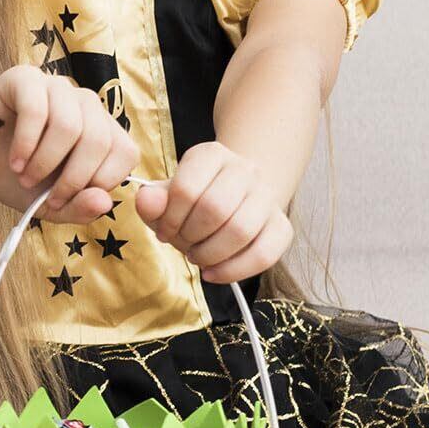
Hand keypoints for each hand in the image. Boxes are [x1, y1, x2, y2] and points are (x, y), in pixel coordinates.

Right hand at [0, 65, 139, 223]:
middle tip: (42, 196)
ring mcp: (55, 86)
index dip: (100, 182)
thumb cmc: (12, 174)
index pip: (126, 152)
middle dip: (71, 178)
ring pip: (71, 125)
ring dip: (45, 162)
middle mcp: (83, 104)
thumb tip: (104, 202)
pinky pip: (38, 109)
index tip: (65, 200)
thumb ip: (79, 208)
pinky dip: (26, 143)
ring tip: (23, 175)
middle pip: (99, 140)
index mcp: (99, 130)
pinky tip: (14, 160)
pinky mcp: (25, 77)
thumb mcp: (49, 204)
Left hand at [133, 141, 293, 281]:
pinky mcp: (282, 225)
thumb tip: (146, 201)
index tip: (164, 231)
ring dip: (210, 254)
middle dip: (190, 236)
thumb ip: (152, 200)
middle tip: (183, 244)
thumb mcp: (167, 196)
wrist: (236, 197)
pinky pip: (264, 254)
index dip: (169, 218)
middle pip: (215, 208)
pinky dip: (234, 270)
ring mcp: (267, 196)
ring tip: (197, 257)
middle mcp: (245, 169)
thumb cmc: (195, 200)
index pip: (187, 188)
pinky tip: (213, 273)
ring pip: (241, 230)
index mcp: (211, 154)